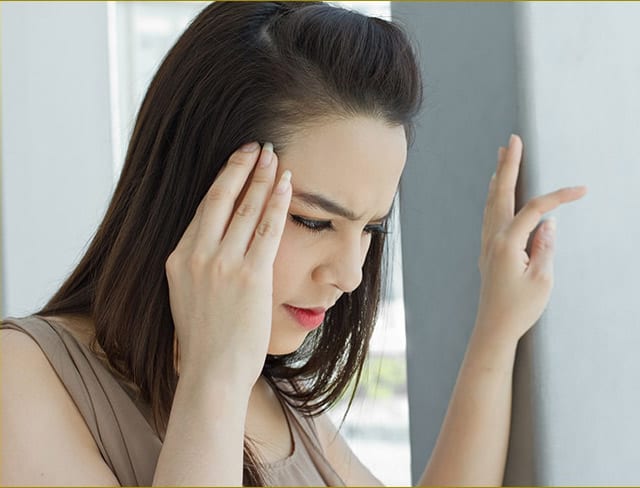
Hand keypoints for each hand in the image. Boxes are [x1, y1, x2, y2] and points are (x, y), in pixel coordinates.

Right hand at [165, 142, 291, 388]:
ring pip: (247, 209)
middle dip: (241, 167)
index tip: (236, 163)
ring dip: (262, 178)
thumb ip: (196, 265)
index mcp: (178, 258)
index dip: (223, 181)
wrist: (213, 372)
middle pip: (222, 199)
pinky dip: (278, 204)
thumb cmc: (205, 339)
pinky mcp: (250, 276)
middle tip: (257, 145)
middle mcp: (197, 255)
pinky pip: (268, 230)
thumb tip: (211, 243)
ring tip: (274, 157)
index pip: (205, 209)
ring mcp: (223, 264)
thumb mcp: (186, 295)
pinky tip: (286, 184)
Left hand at [476, 134, 587, 342]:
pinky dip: (494, 198)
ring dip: (498, 178)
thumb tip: (548, 223)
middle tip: (512, 140)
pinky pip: (489, 216)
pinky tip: (495, 193)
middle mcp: (493, 238)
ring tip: (501, 156)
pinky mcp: (488, 251)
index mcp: (507, 243)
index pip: (534, 209)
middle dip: (508, 165)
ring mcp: (488, 244)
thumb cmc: (520, 307)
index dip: (558, 197)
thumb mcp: (542, 279)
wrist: (494, 328)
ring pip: (491, 203)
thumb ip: (546, 247)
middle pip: (501, 193)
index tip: (582, 190)